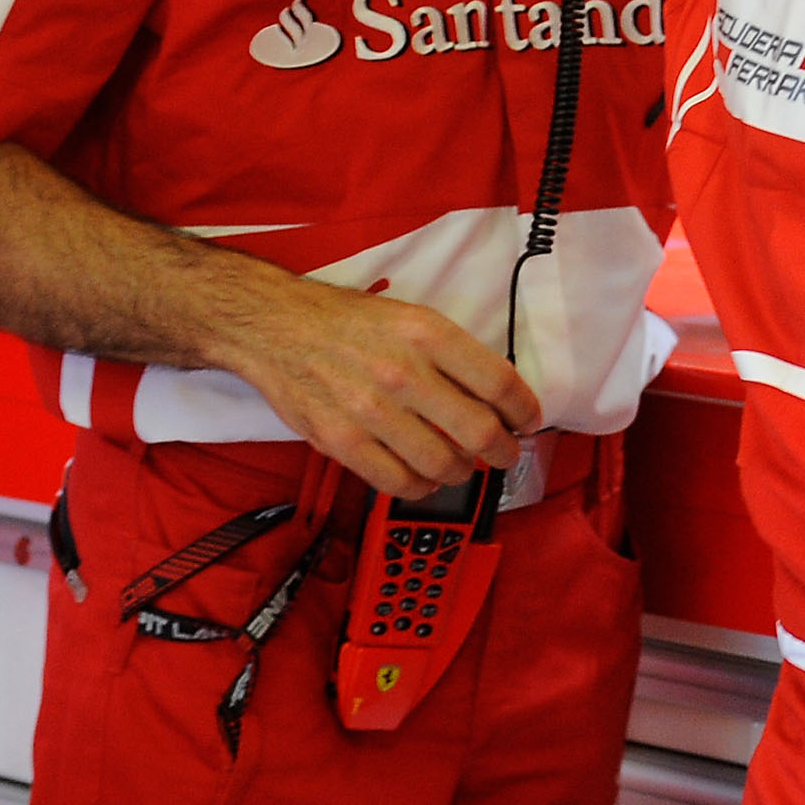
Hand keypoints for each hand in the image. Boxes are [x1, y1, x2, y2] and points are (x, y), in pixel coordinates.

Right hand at [212, 276, 543, 499]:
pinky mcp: (340, 441)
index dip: (525, 410)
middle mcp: (404, 372)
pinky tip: (424, 478)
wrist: (276, 327)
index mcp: (428, 334)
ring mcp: (371, 411)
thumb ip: (451, 354)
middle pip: (479, 431)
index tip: (528, 422)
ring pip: (442, 464)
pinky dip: (420, 487)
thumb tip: (495, 396)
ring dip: (462, 472)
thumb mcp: (410, 316)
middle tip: (506, 455)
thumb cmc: (347, 321)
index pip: (499, 382)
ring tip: (462, 466)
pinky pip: (396, 482)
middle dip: (503, 451)